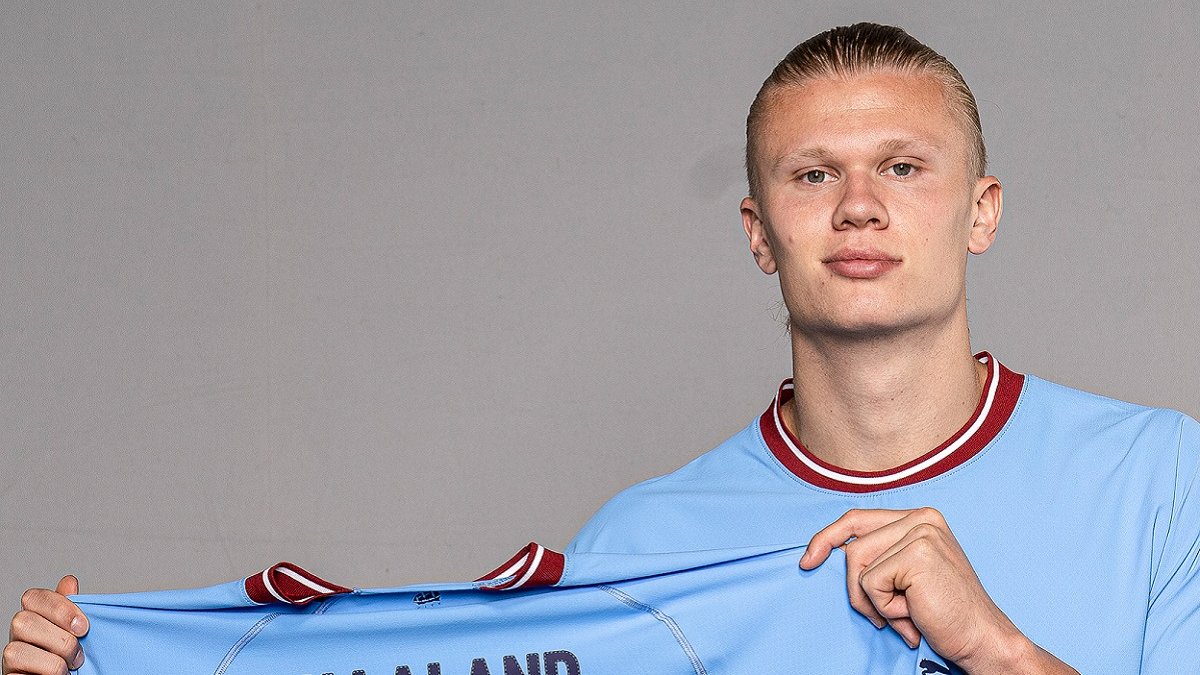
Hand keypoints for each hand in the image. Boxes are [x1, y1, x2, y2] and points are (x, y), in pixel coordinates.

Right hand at [4, 576, 87, 674]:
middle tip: (78, 654)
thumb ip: (71, 607)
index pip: (33, 597)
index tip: (83, 627)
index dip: (59, 608)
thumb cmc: (69, 652)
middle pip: (22, 621)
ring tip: (68, 669)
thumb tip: (69, 582)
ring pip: (15, 650)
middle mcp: (18, 635)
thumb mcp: (74, 628)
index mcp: (35, 616)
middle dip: (59, 639)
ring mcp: (12, 657)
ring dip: (52, 662)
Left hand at [800, 508, 1075, 674]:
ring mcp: (921, 533)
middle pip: (852, 545)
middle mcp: (922, 518)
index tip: (808, 560)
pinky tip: (913, 616)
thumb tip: (827, 551)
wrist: (980, 639)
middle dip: (857, 589)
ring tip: (904, 617)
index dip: (827, 538)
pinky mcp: (918, 554)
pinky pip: (870, 583)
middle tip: (880, 617)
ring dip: (873, 602)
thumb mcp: (905, 576)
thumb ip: (878, 555)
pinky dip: (885, 609)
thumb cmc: (942, 613)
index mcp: (920, 518)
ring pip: (857, 565)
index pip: (857, 519)